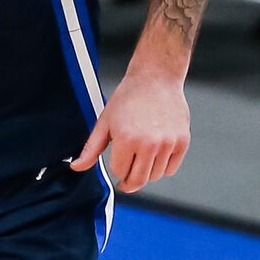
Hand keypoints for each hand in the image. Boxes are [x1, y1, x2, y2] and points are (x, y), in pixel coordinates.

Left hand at [71, 69, 189, 192]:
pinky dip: (163, 166)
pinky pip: (170, 168)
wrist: (156, 78)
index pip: (120, 172)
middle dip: (129, 182)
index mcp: (127, 139)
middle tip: (127, 179)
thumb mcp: (105, 122)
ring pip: (155, 176)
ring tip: (142, 155)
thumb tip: (77, 166)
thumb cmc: (130, 96)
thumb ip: (91, 148)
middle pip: (138, 181)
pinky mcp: (182, 142)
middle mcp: (149, 144)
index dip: (117, 168)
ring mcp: (167, 144)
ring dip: (146, 172)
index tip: (118, 161)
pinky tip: (156, 153)